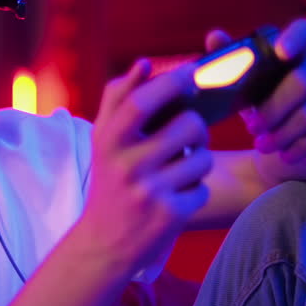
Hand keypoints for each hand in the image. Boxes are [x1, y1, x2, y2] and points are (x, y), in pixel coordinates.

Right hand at [80, 59, 212, 275]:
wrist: (103, 243)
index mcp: (108, 142)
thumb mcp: (103, 142)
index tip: (192, 73)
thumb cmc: (109, 183)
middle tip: (184, 138)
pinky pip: (203, 189)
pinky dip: (194, 192)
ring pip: (203, 158)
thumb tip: (144, 63)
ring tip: (178, 172)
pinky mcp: (170, 215)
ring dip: (198, 163)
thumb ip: (118, 99)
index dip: (172, 82)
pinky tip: (175, 198)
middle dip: (196, 128)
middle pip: (189, 126)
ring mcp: (149, 191)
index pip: (143, 102)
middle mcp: (127, 165)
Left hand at [206, 19, 305, 164]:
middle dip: (274, 109)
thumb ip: (232, 61)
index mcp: (297, 51)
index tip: (281, 52)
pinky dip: (298, 148)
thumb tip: (214, 37)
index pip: (304, 31)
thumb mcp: (246, 86)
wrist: (295, 143)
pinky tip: (284, 155)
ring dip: (282, 134)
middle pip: (303, 82)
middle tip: (251, 128)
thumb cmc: (266, 105)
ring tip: (261, 146)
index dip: (295, 38)